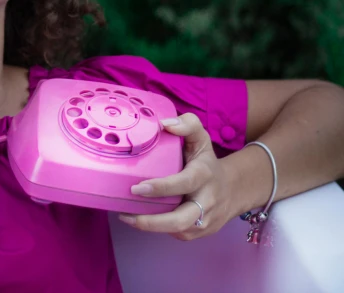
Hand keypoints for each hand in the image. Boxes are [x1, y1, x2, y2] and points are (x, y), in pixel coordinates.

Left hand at [117, 112, 236, 240]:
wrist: (234, 189)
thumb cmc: (207, 162)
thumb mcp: (201, 139)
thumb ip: (187, 125)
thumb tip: (165, 124)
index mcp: (204, 175)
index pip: (183, 184)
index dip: (161, 188)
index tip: (137, 188)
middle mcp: (207, 201)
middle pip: (181, 220)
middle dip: (152, 221)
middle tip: (125, 213)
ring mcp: (205, 220)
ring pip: (178, 231)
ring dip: (150, 227)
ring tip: (126, 216)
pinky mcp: (200, 232)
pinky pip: (177, 235)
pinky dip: (158, 230)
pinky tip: (140, 219)